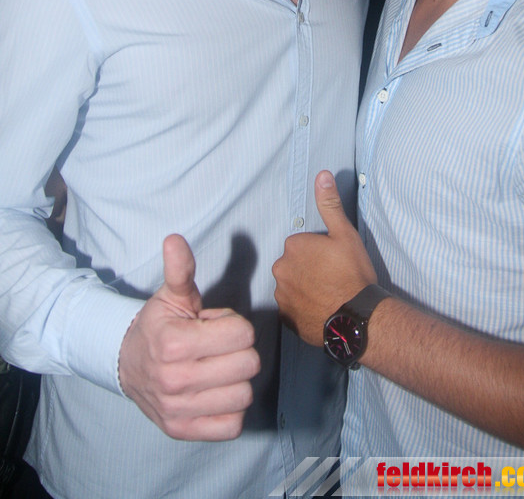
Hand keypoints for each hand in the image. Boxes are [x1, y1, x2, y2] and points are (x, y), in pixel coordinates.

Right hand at [118, 234, 259, 440]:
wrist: (126, 365)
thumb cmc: (158, 327)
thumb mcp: (171, 296)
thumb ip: (181, 270)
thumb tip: (175, 240)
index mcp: (175, 343)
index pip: (243, 334)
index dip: (234, 326)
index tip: (214, 326)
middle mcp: (176, 380)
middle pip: (248, 364)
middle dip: (238, 351)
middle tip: (217, 347)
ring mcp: (179, 409)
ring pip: (244, 395)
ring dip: (236, 380)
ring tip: (216, 369)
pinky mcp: (183, 431)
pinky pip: (232, 425)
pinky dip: (231, 409)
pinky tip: (217, 391)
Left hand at [272, 170, 376, 344]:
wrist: (356, 319)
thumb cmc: (352, 274)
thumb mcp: (345, 235)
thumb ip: (329, 204)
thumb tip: (322, 175)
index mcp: (293, 246)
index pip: (301, 244)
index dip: (318, 251)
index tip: (333, 260)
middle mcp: (280, 269)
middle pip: (293, 264)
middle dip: (308, 268)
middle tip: (332, 277)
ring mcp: (281, 295)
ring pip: (291, 285)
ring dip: (304, 287)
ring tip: (328, 294)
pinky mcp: (285, 318)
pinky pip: (291, 307)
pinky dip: (302, 307)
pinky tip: (320, 308)